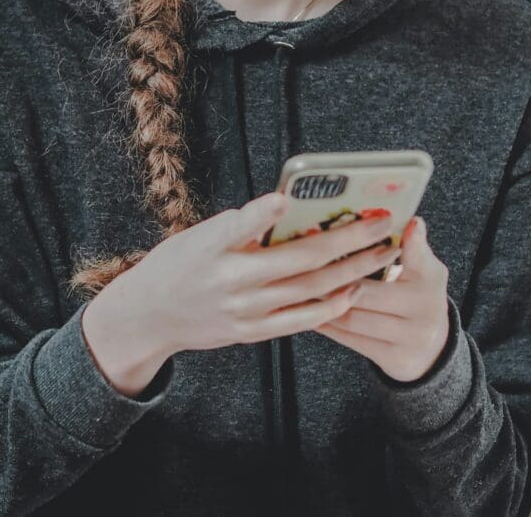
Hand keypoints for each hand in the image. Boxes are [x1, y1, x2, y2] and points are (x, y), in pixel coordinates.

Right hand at [92, 192, 404, 356]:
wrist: (148, 316)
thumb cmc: (177, 264)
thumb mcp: (198, 236)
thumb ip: (241, 227)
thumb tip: (289, 210)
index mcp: (212, 247)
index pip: (241, 225)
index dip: (264, 211)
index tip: (288, 197)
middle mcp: (230, 281)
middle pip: (301, 258)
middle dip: (349, 238)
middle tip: (382, 222)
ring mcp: (244, 311)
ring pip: (311, 289)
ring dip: (353, 270)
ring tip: (382, 254)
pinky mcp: (251, 332)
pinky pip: (301, 321)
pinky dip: (330, 306)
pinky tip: (353, 291)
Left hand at [313, 215, 450, 382]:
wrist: (432, 350)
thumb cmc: (419, 300)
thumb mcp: (424, 271)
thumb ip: (415, 248)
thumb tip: (412, 221)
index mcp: (431, 280)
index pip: (413, 257)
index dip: (390, 245)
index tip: (373, 227)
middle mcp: (425, 309)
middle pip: (367, 292)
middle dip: (332, 279)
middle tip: (301, 264)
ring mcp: (410, 337)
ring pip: (354, 317)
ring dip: (323, 302)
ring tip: (298, 288)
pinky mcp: (393, 358)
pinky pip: (351, 339)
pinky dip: (327, 324)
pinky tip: (308, 312)